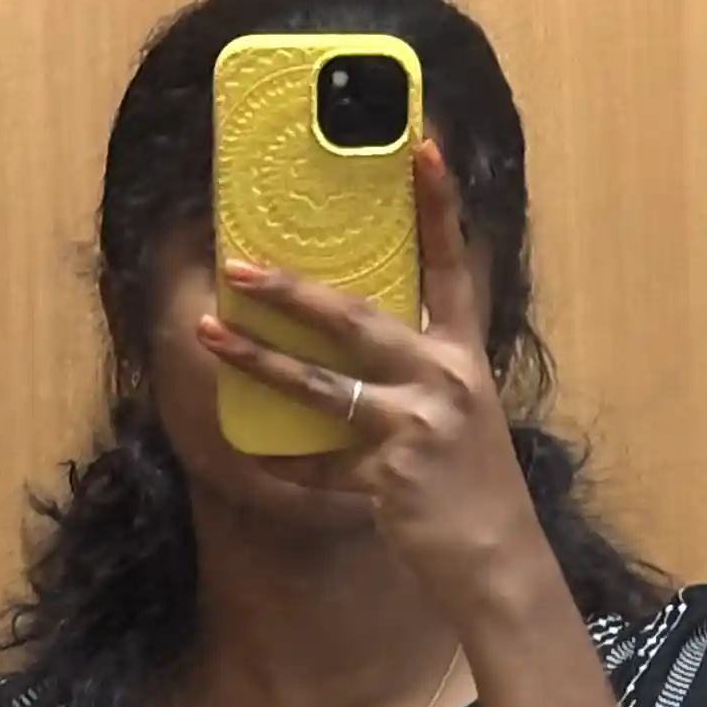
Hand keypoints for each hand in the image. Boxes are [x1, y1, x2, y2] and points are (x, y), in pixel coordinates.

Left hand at [198, 134, 551, 628]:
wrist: (497, 559)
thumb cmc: (471, 486)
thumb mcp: (459, 415)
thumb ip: (415, 375)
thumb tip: (350, 348)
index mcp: (461, 355)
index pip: (450, 265)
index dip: (438, 206)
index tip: (421, 146)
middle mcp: (442, 378)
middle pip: (355, 318)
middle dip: (291, 291)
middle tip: (239, 265)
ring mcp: (415, 426)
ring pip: (319, 386)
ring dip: (258, 360)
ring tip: (209, 333)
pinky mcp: (390, 475)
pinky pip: (318, 464)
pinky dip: (284, 462)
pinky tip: (250, 451)